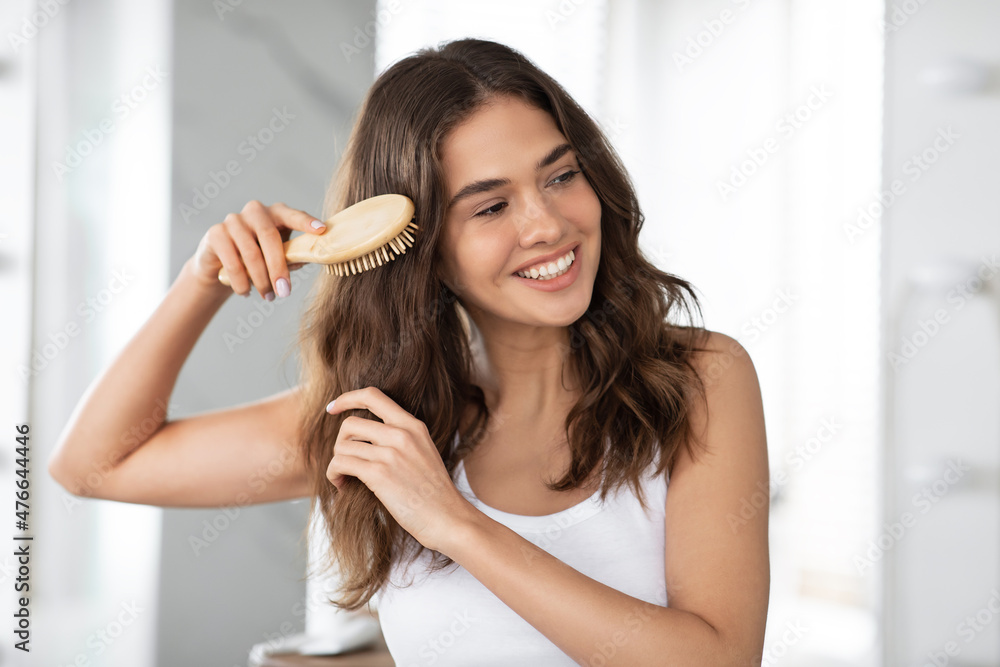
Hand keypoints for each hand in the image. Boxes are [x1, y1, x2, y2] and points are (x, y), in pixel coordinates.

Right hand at [189, 200, 325, 298]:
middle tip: (285, 291)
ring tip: (268, 297)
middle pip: (270, 236)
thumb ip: (294, 254)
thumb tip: (313, 258)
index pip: (292, 214)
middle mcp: (255, 211)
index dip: (306, 222)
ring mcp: (233, 220)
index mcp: (276, 213)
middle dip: (278, 267)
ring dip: (261, 280)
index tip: (322, 230)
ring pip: (251, 252)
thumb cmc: (259, 259)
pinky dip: (241, 281)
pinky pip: (232, 261)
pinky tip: (246, 292)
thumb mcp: (278, 256)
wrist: (220, 266)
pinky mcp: (216, 233)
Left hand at [326, 387, 478, 552]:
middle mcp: (401, 434)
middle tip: (345, 462)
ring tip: (344, 478)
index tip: (333, 408)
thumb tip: (365, 435)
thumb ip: (401, 438)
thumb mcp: (423, 452)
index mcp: (413, 426)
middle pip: (350, 424)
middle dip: (339, 443)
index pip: (373, 396)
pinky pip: (340, 464)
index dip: (347, 398)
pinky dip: (334, 475)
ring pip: (342, 446)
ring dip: (336, 464)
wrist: (448, 518)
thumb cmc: (433, 493)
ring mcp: (391, 453)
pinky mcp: (380, 474)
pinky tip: (343, 486)